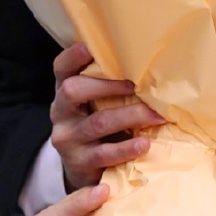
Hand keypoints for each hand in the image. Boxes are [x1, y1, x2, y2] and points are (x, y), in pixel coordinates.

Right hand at [48, 42, 164, 191]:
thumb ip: (107, 85)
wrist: (82, 170)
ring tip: (155, 115)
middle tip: (135, 85)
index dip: (74, 55)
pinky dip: (126, 148)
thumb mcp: (94, 104)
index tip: (91, 46)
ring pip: (98, 122)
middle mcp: (60, 112)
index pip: (61, 67)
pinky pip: (104, 154)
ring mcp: (68, 138)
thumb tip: (147, 61)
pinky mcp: (79, 162)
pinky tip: (144, 144)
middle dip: (107, 85)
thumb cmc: (97, 125)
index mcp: (64, 92)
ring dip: (130, 116)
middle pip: (72, 90)